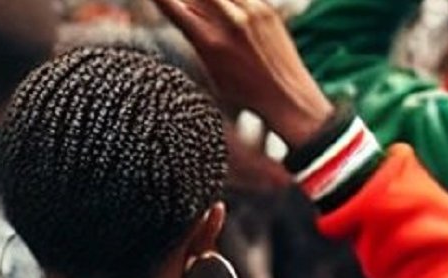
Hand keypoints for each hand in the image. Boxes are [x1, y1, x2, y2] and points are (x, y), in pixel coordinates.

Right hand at [152, 0, 334, 146]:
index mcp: (207, 40)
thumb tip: (181, 10)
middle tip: (190, 9)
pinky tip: (231, 15)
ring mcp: (250, 12)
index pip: (169, 4)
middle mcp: (228, 22)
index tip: (160, 2)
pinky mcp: (266, 10)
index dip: (158, 0)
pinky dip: (229, 2)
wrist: (289, 99)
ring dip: (209, 2)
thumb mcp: (209, 69)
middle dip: (189, 2)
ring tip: (211, 15)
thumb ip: (194, 36)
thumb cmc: (246, 93)